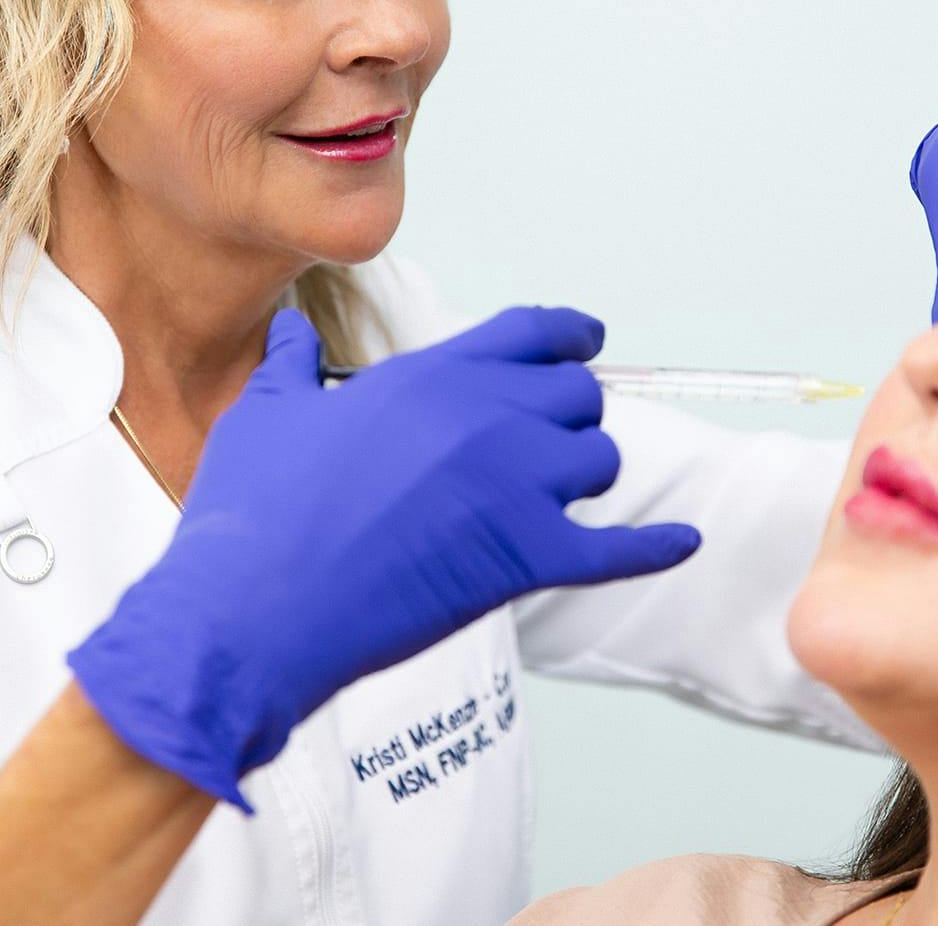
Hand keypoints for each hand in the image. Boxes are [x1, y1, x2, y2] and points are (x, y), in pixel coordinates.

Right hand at [67, 306, 699, 808]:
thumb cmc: (253, 514)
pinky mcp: (524, 560)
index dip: (568, 333)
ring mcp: (514, 488)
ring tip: (555, 496)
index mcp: (432, 376)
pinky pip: (617, 550)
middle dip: (568, 415)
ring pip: (598, 460)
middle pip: (577, 396)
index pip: (531, 332)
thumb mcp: (268, 415)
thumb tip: (290, 327)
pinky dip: (656, 548)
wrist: (255, 610)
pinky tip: (684, 543)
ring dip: (583, 475)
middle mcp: (487, 418)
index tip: (586, 339)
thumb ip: (293, 363)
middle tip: (546, 441)